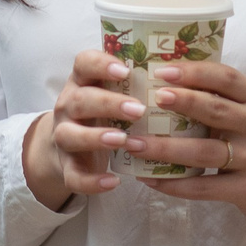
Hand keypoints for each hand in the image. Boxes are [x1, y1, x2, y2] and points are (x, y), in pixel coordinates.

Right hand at [22, 49, 140, 209]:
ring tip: (122, 140)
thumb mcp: (111, 91)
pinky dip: (91, 181)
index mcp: (82, 82)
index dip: (101, 65)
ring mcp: (63, 136)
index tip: (126, 70)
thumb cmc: (103, 111)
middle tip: (138, 110)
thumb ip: (135, 83)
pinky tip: (113, 182)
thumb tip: (183, 72)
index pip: (84, 63)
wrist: (70, 145)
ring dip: (96, 137)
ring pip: (70, 135)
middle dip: (108, 103)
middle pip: (79, 100)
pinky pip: (73, 176)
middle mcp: (68, 106)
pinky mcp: (67, 166)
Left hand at [135, 61, 245, 224]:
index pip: (226, 78)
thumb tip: (161, 83)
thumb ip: (218, 99)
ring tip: (135, 143)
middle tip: (150, 98)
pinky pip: (205, 186)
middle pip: (216, 110)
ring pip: (206, 152)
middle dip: (181, 102)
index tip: (162, 70)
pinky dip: (175, 183)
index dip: (194, 72)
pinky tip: (150, 179)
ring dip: (166, 148)